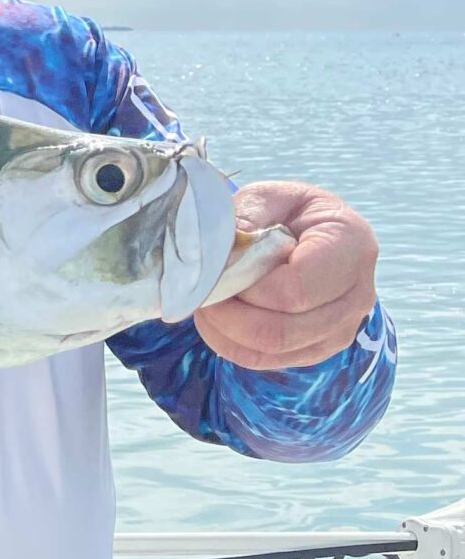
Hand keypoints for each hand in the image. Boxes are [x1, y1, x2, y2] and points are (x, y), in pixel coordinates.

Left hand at [193, 181, 378, 371]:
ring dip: (225, 329)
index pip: (295, 290)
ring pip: (271, 349)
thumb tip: (220, 252)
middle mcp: (356, 295)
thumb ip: (247, 218)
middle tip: (202, 291)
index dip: (248, 286)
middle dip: (229, 314)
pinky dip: (229, 343)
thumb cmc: (290, 213)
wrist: (311, 235)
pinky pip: (264, 360)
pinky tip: (215, 319)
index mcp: (351, 246)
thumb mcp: (269, 198)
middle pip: (281, 330)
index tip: (219, 269)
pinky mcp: (317, 349)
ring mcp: (341, 329)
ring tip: (206, 301)